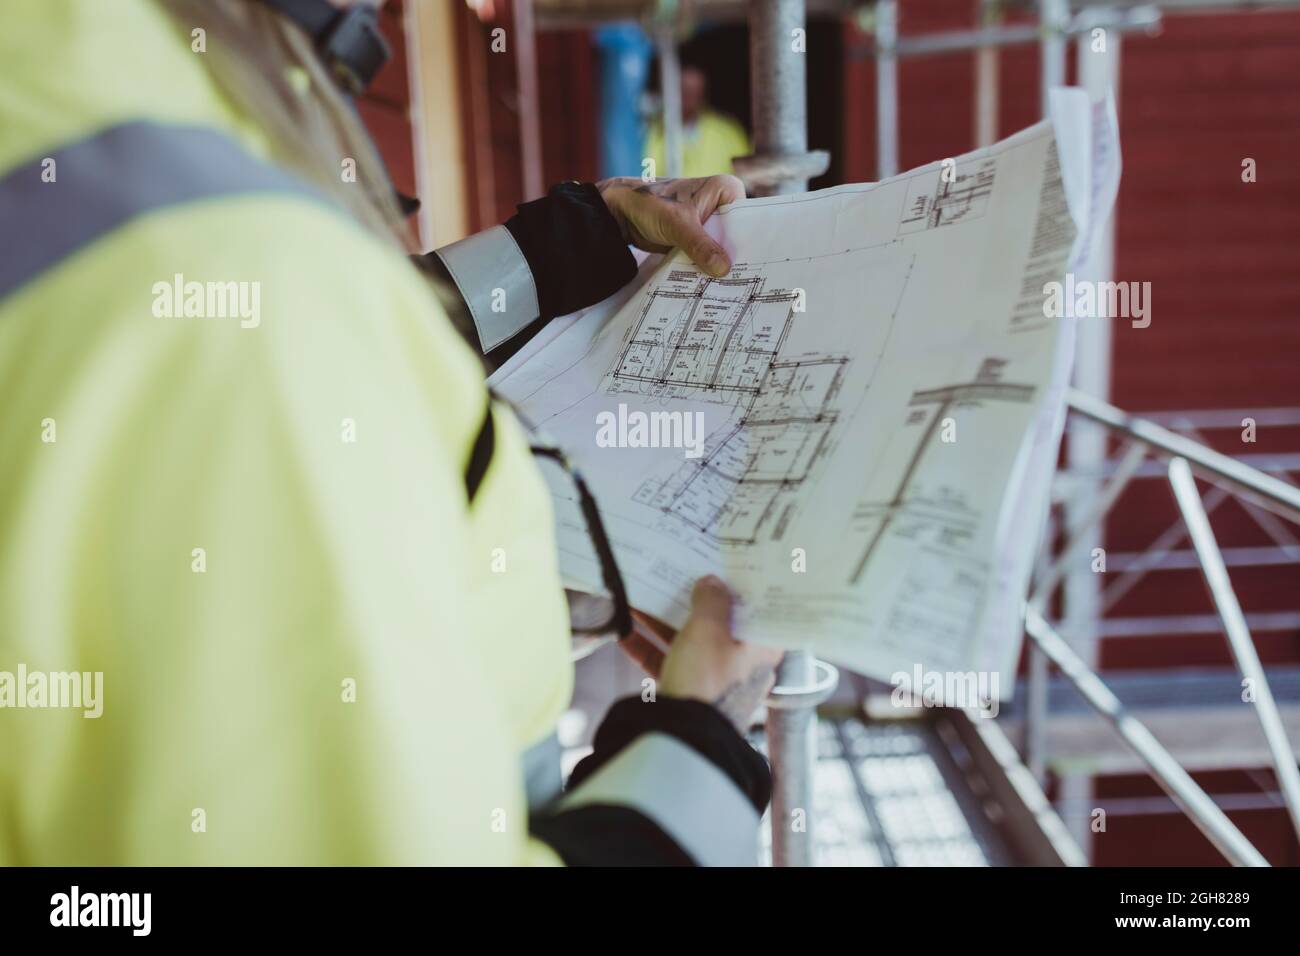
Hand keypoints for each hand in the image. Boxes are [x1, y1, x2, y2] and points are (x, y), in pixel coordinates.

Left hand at [596, 175, 744, 277]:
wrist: (622, 212)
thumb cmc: (649, 203)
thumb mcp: (677, 225)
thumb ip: (700, 245)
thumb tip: (723, 269)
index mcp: (725, 190)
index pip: (748, 219)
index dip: (750, 242)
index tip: (756, 267)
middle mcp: (722, 204)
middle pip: (737, 236)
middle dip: (735, 258)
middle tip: (743, 284)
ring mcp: (711, 222)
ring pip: (722, 248)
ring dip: (720, 266)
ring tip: (729, 290)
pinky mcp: (699, 237)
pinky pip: (708, 255)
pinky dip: (707, 268)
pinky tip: (711, 286)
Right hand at [657, 576, 783, 732]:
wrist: (682, 737)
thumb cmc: (706, 682)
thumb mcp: (708, 630)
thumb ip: (711, 600)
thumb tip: (712, 582)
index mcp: (762, 647)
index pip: (758, 609)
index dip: (743, 586)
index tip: (726, 565)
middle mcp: (743, 663)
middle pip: (720, 623)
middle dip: (694, 600)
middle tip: (680, 573)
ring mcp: (715, 679)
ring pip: (690, 641)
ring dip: (663, 620)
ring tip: (642, 596)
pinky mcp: (689, 693)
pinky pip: (668, 663)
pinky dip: (648, 648)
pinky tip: (623, 632)